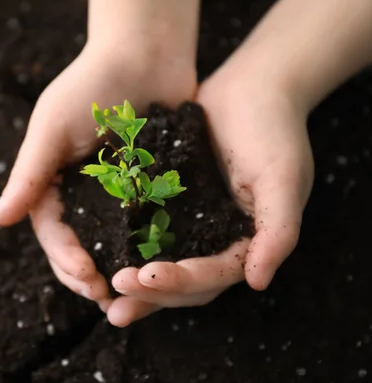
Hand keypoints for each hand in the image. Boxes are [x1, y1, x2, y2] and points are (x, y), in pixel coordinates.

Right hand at [0, 41, 196, 311]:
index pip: (53, 231)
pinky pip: (148, 226)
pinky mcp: (150, 190)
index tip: (85, 276)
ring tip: (130, 297)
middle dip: (88, 274)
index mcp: (53, 183)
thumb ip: (29, 174)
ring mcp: (118, 195)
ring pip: (113, 245)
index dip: (66, 257)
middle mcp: (83, 195)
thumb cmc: (90, 84)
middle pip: (80, 245)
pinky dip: (149, 249)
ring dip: (117, 272)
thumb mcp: (52, 127)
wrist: (144, 54)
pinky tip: (160, 268)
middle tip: (106, 297)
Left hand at [106, 71, 314, 326]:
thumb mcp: (283, 178)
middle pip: (186, 283)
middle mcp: (219, 241)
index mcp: (247, 243)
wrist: (252, 88)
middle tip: (114, 292)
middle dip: (151, 293)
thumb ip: (278, 230)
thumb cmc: (274, 130)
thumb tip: (258, 282)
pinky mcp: (171, 204)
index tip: (145, 277)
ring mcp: (194, 225)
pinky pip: (148, 233)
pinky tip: (100, 255)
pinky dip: (128, 248)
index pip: (214, 276)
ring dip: (136, 285)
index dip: (181, 282)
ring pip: (163, 266)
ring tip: (101, 295)